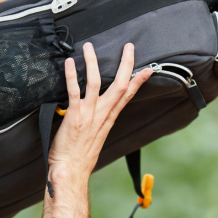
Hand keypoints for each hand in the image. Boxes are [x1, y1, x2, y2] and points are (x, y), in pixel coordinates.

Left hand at [48, 43, 151, 184]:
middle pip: (119, 85)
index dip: (138, 81)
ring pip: (95, 83)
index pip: (126, 96)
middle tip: (129, 47)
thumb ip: (96, 123)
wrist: (71, 171)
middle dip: (126, 65)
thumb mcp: (94, 137)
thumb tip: (94, 115)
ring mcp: (89, 115)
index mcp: (108, 119)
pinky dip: (71, 76)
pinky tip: (69, 62)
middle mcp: (102, 115)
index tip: (147, 69)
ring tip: (89, 47)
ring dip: (93, 63)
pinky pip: (74, 92)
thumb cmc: (79, 158)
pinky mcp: (74, 116)